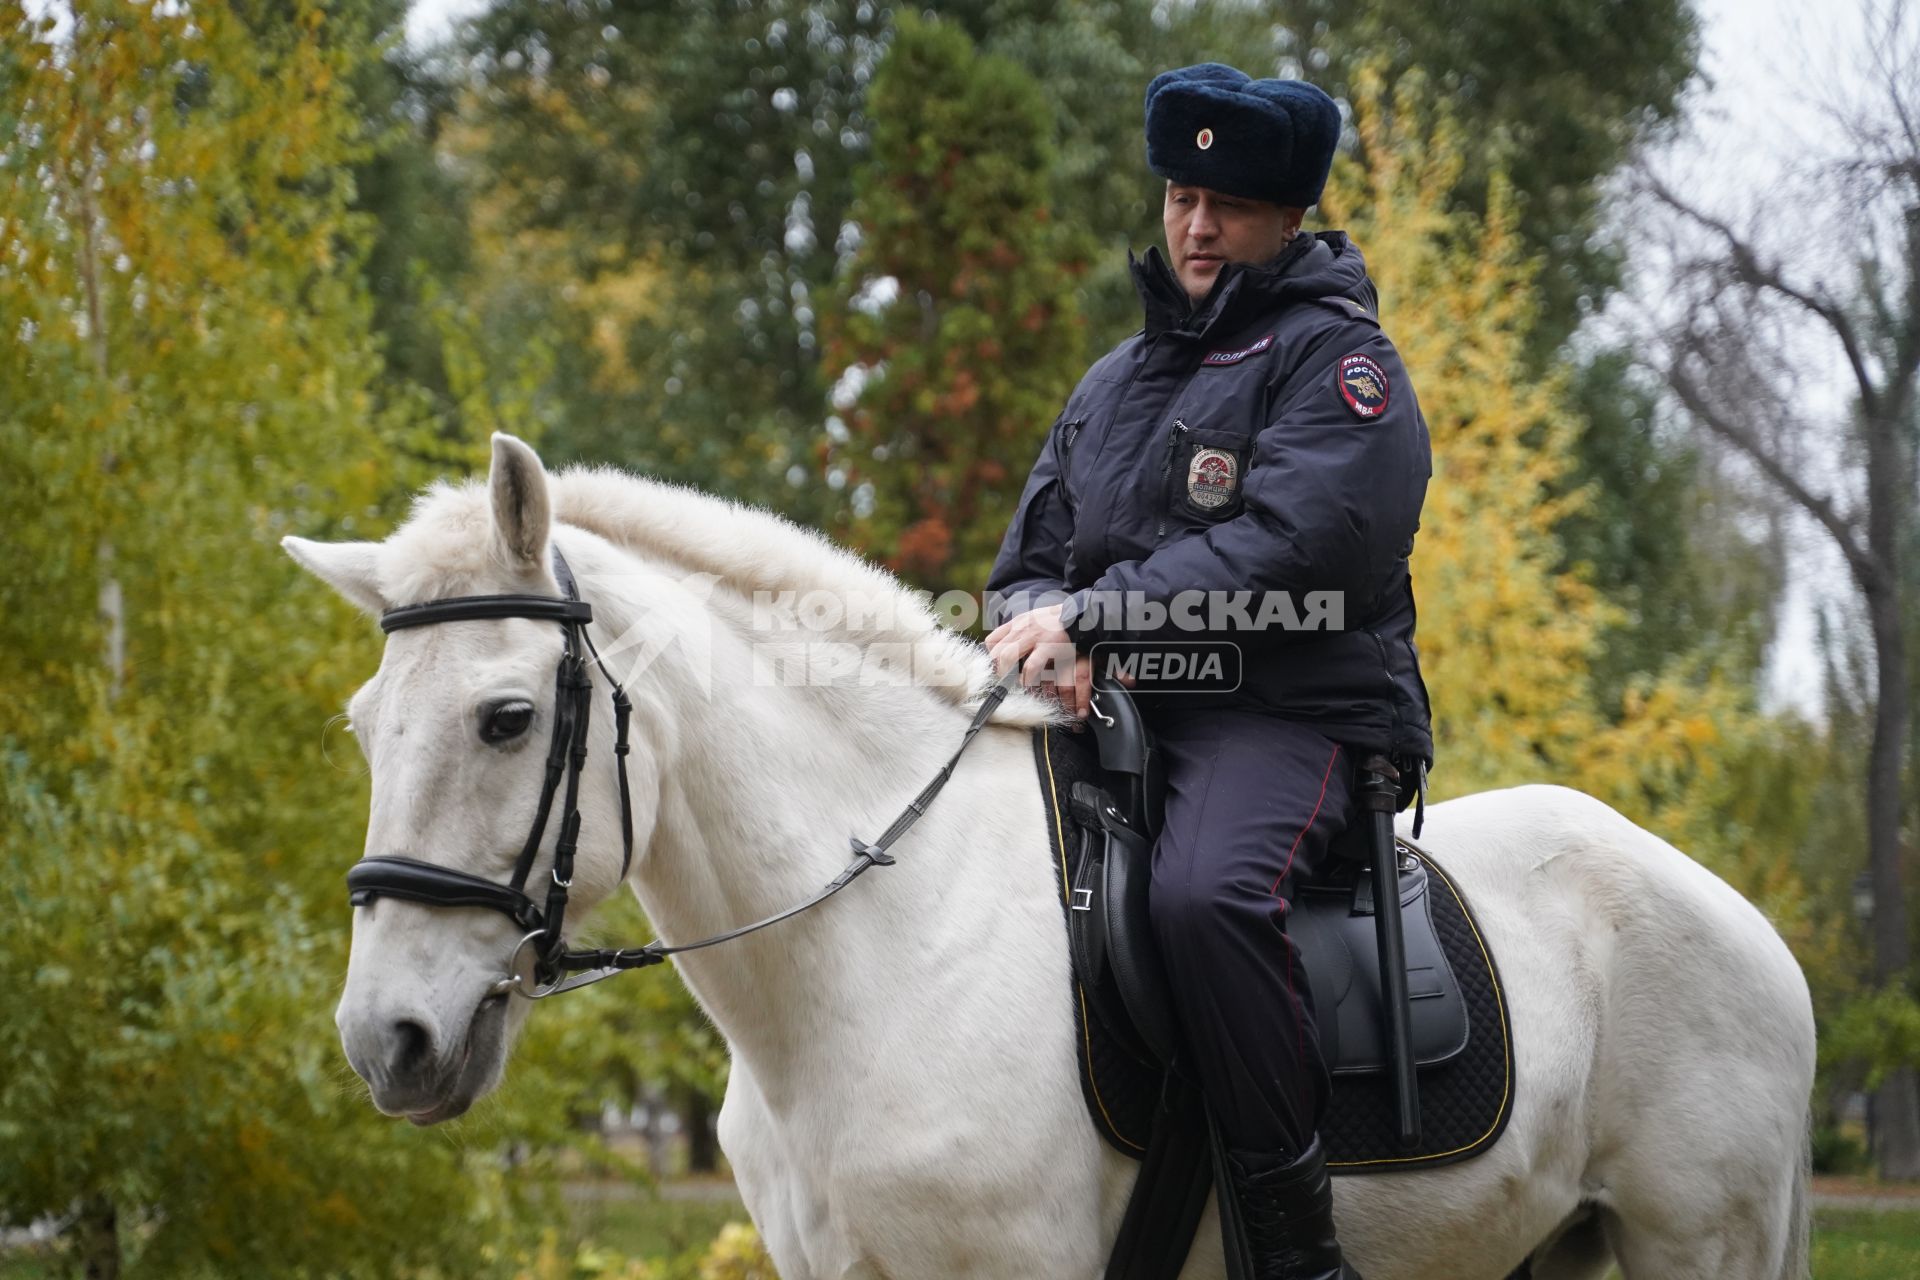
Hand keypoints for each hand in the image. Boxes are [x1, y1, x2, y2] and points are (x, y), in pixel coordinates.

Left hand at [985, 604, 1093, 718]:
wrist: (1081, 614)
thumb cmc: (1058, 621)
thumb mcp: (1035, 619)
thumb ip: (1021, 631)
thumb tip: (1008, 650)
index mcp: (1018, 622)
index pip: (992, 640)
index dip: (990, 657)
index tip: (994, 668)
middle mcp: (1022, 628)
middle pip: (996, 652)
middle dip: (996, 669)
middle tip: (1000, 681)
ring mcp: (1035, 636)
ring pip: (1007, 657)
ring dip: (1006, 674)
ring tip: (1011, 683)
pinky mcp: (1049, 646)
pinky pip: (1031, 666)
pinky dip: (1026, 678)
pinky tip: (1027, 683)